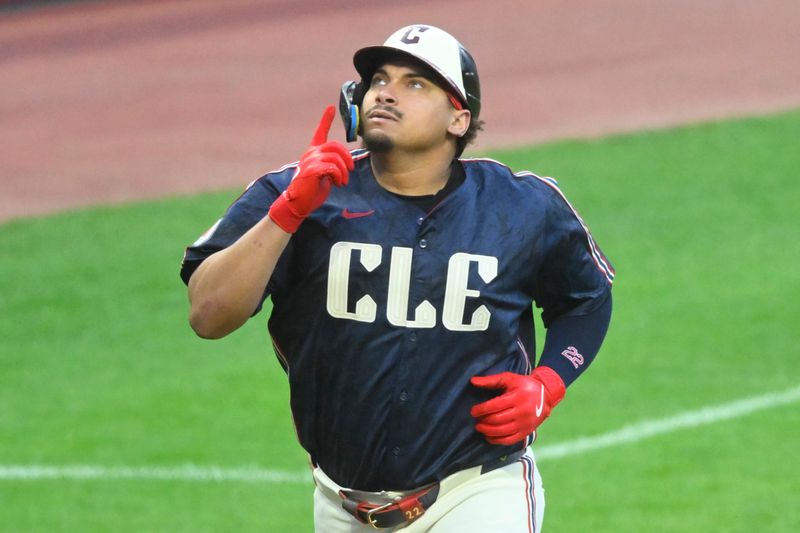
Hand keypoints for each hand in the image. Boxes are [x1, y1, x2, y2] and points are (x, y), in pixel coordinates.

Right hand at [268, 106, 353, 232]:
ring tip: (342, 182)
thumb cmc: (311, 191)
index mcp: (313, 153)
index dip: (325, 120)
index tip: (331, 107)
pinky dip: (338, 176)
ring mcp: (310, 161)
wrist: (297, 203)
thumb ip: (330, 166)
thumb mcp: (324, 175)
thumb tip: (343, 164)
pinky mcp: (311, 170)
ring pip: (335, 158)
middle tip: (349, 171)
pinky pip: (332, 167)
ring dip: (343, 171)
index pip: (320, 133)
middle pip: (335, 146)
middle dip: (347, 158)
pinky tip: (337, 183)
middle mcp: (310, 154)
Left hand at [470, 366, 565, 445]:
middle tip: (476, 420)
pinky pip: (510, 440)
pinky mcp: (526, 432)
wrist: (546, 395)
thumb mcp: (509, 378)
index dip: (481, 409)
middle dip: (483, 421)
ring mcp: (525, 423)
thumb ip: (491, 380)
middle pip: (498, 419)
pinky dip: (497, 441)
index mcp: (517, 397)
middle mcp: (522, 411)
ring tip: (480, 428)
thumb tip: (473, 381)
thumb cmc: (524, 385)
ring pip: (503, 431)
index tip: (473, 411)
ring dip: (488, 431)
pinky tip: (489, 437)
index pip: (495, 405)